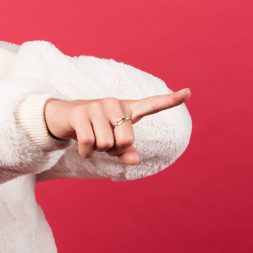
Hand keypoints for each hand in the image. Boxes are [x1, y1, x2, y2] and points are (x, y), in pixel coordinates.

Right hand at [43, 88, 191, 164]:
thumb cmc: (94, 130)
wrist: (63, 118)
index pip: (152, 104)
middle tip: (103, 142)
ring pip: (107, 144)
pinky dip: (86, 153)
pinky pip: (90, 143)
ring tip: (92, 139)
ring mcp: (97, 106)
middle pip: (126, 140)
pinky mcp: (81, 112)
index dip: (171, 100)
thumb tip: (134, 160)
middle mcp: (114, 104)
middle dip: (114, 149)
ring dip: (98, 150)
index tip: (189, 92)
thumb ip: (126, 152)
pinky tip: (83, 147)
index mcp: (127, 109)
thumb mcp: (111, 142)